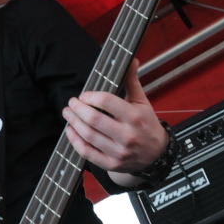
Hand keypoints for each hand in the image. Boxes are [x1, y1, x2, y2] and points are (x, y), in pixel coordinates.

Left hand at [62, 59, 166, 182]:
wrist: (156, 155)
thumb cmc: (147, 125)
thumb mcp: (142, 102)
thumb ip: (132, 82)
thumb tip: (131, 60)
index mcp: (135, 117)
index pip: (107, 102)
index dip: (91, 97)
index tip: (84, 95)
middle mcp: (127, 135)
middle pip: (94, 120)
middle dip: (78, 109)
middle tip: (71, 104)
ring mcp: (119, 152)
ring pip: (88, 136)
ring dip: (73, 123)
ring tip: (68, 114)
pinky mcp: (111, 164)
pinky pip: (87, 153)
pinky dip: (75, 141)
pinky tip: (71, 131)